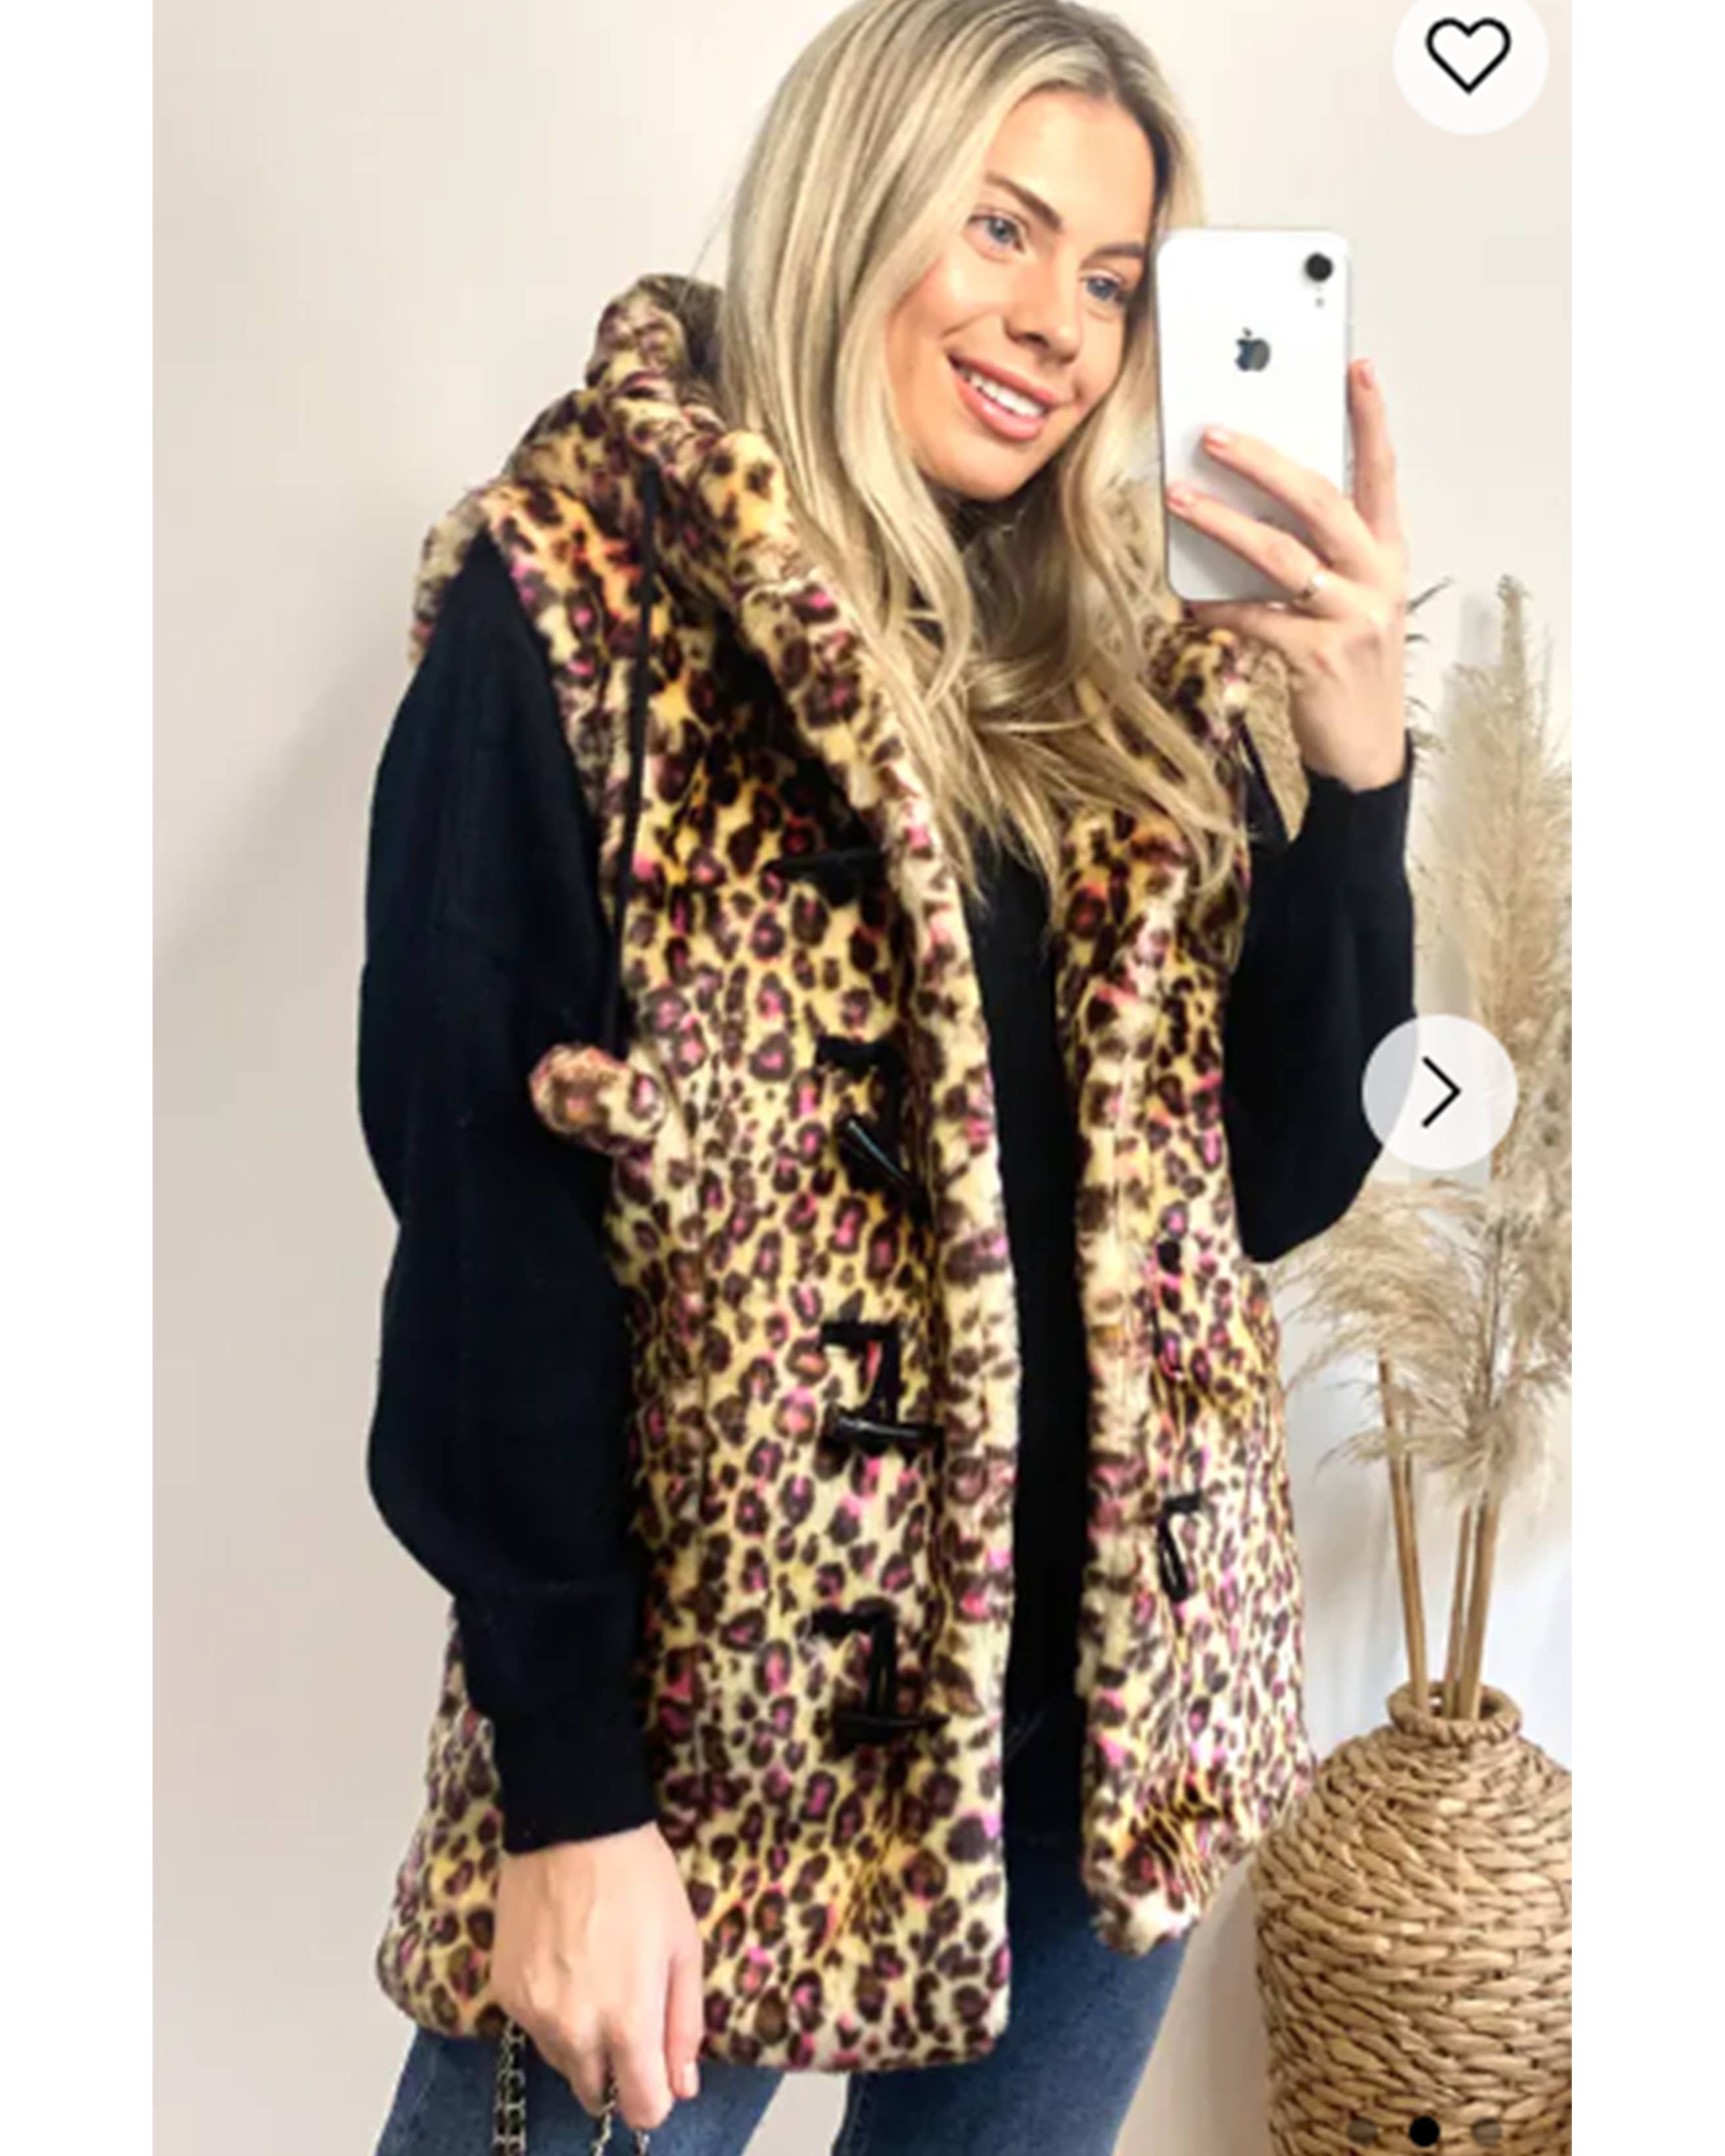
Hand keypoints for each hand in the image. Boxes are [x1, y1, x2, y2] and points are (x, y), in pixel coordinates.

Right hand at [492, 1822, 704, 2133]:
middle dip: (616, 2068)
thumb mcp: (684, 1946)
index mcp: (628, 2021)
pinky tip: (566, 1964)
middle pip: (595, 2091)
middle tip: (626, 2012)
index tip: (657, 2071)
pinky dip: (551, 2011)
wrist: (571, 1824)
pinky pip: (533, 2026)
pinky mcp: (504, 1991)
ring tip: (595, 1977)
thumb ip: (684, 2025)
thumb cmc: (639, 1878)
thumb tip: (683, 2086)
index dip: (655, 2095)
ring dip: (581, 2040)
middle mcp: (574, 2029)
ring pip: (562, 2060)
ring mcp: (533, 2012)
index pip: (641, 2107)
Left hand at [1166, 357, 1408, 791]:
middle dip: (1266, 461)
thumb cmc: (1349, 669)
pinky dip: (1220, 607)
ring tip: (1181, 500)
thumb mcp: (1349, 604)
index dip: (1371, 420)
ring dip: (1225, 524)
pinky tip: (1191, 601)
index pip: (1381, 473)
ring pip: (1282, 555)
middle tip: (1217, 434)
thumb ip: (1318, 558)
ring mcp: (1352, 617)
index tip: (1356, 368)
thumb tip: (1250, 513)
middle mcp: (1377, 578)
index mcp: (1387, 555)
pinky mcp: (1319, 658)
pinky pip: (1257, 619)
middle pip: (1321, 500)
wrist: (1366, 750)